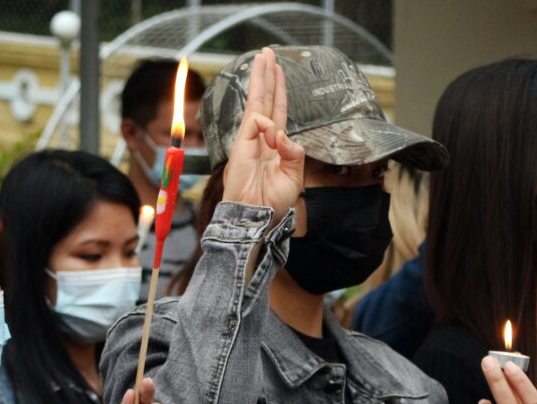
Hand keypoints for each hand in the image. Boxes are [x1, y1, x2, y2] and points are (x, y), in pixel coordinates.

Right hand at [222, 47, 305, 219]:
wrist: (256, 216)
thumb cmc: (271, 202)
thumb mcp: (294, 176)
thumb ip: (295, 152)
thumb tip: (283, 135)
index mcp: (274, 146)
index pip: (277, 111)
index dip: (279, 91)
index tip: (279, 70)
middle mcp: (260, 139)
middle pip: (264, 100)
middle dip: (267, 76)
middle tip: (267, 53)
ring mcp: (249, 141)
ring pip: (256, 103)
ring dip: (262, 79)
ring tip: (264, 57)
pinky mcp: (241, 145)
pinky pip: (256, 123)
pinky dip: (267, 126)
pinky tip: (273, 136)